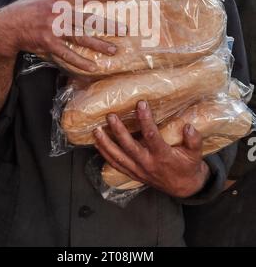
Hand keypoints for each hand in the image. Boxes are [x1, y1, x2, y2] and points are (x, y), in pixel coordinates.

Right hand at [0, 0, 124, 71]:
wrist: (6, 26)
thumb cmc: (26, 8)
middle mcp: (59, 13)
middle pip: (87, 19)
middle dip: (107, 25)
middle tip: (124, 30)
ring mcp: (54, 29)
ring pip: (80, 38)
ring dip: (98, 45)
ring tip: (114, 51)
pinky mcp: (48, 44)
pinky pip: (67, 54)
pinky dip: (79, 61)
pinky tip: (92, 67)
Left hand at [94, 101, 209, 197]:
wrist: (184, 188)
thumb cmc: (188, 166)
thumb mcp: (196, 154)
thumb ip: (194, 140)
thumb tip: (189, 127)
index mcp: (163, 156)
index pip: (151, 136)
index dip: (145, 119)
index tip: (141, 104)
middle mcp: (148, 164)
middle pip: (129, 146)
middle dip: (118, 131)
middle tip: (110, 116)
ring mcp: (138, 170)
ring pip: (118, 157)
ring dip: (106, 143)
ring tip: (96, 130)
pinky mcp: (133, 174)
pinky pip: (116, 164)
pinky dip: (105, 154)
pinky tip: (97, 144)